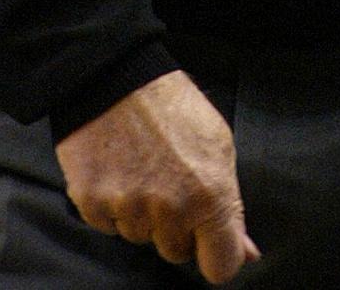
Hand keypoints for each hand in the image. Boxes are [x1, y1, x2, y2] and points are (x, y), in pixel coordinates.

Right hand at [54, 70, 260, 283]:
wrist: (115, 72)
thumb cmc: (170, 105)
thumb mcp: (217, 144)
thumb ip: (232, 205)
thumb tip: (247, 253)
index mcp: (210, 196)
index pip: (221, 267)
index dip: (215, 253)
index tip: (207, 239)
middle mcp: (171, 208)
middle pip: (176, 252)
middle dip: (173, 225)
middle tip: (165, 180)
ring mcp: (129, 207)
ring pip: (139, 237)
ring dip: (139, 212)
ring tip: (137, 166)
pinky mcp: (92, 202)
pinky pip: (106, 224)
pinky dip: (108, 204)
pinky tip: (114, 167)